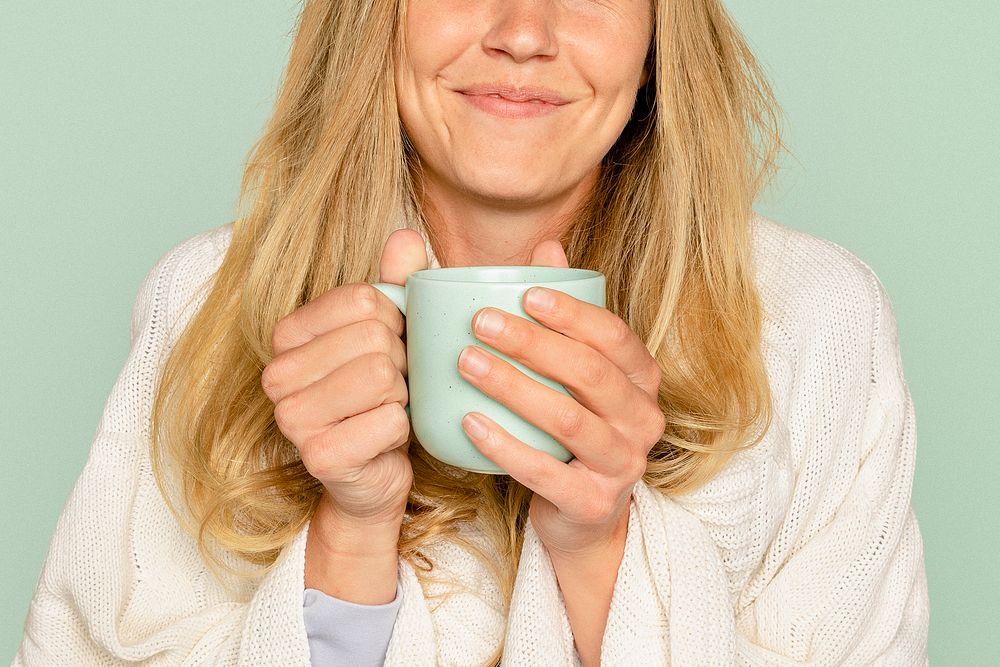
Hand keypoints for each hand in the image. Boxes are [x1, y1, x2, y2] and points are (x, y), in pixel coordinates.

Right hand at [261, 228, 428, 526]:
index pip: (364, 298)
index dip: (395, 323)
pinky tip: (383, 441)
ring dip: (401, 396)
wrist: (372, 474)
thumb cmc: (378, 397)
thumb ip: (396, 283)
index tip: (389, 348)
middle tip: (389, 388)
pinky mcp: (319, 456)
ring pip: (381, 375)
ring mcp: (292, 418)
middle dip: (401, 364)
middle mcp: (277, 373)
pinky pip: (389, 420)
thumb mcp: (389, 334)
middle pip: (374, 337)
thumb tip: (406, 236)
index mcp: (288, 333)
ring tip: (386, 410)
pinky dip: (402, 430)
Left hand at [456, 241, 664, 556]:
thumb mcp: (577, 372)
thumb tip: (547, 246)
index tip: (524, 291)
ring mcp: (622, 464)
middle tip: (480, 323)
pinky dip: (504, 446)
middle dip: (533, 343)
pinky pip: (545, 472)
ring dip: (513, 387)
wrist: (583, 514)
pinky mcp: (591, 503)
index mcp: (642, 380)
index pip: (613, 337)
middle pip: (590, 373)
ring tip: (466, 363)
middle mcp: (642, 420)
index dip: (571, 312)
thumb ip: (567, 312)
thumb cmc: (573, 429)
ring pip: (567, 419)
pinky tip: (468, 422)